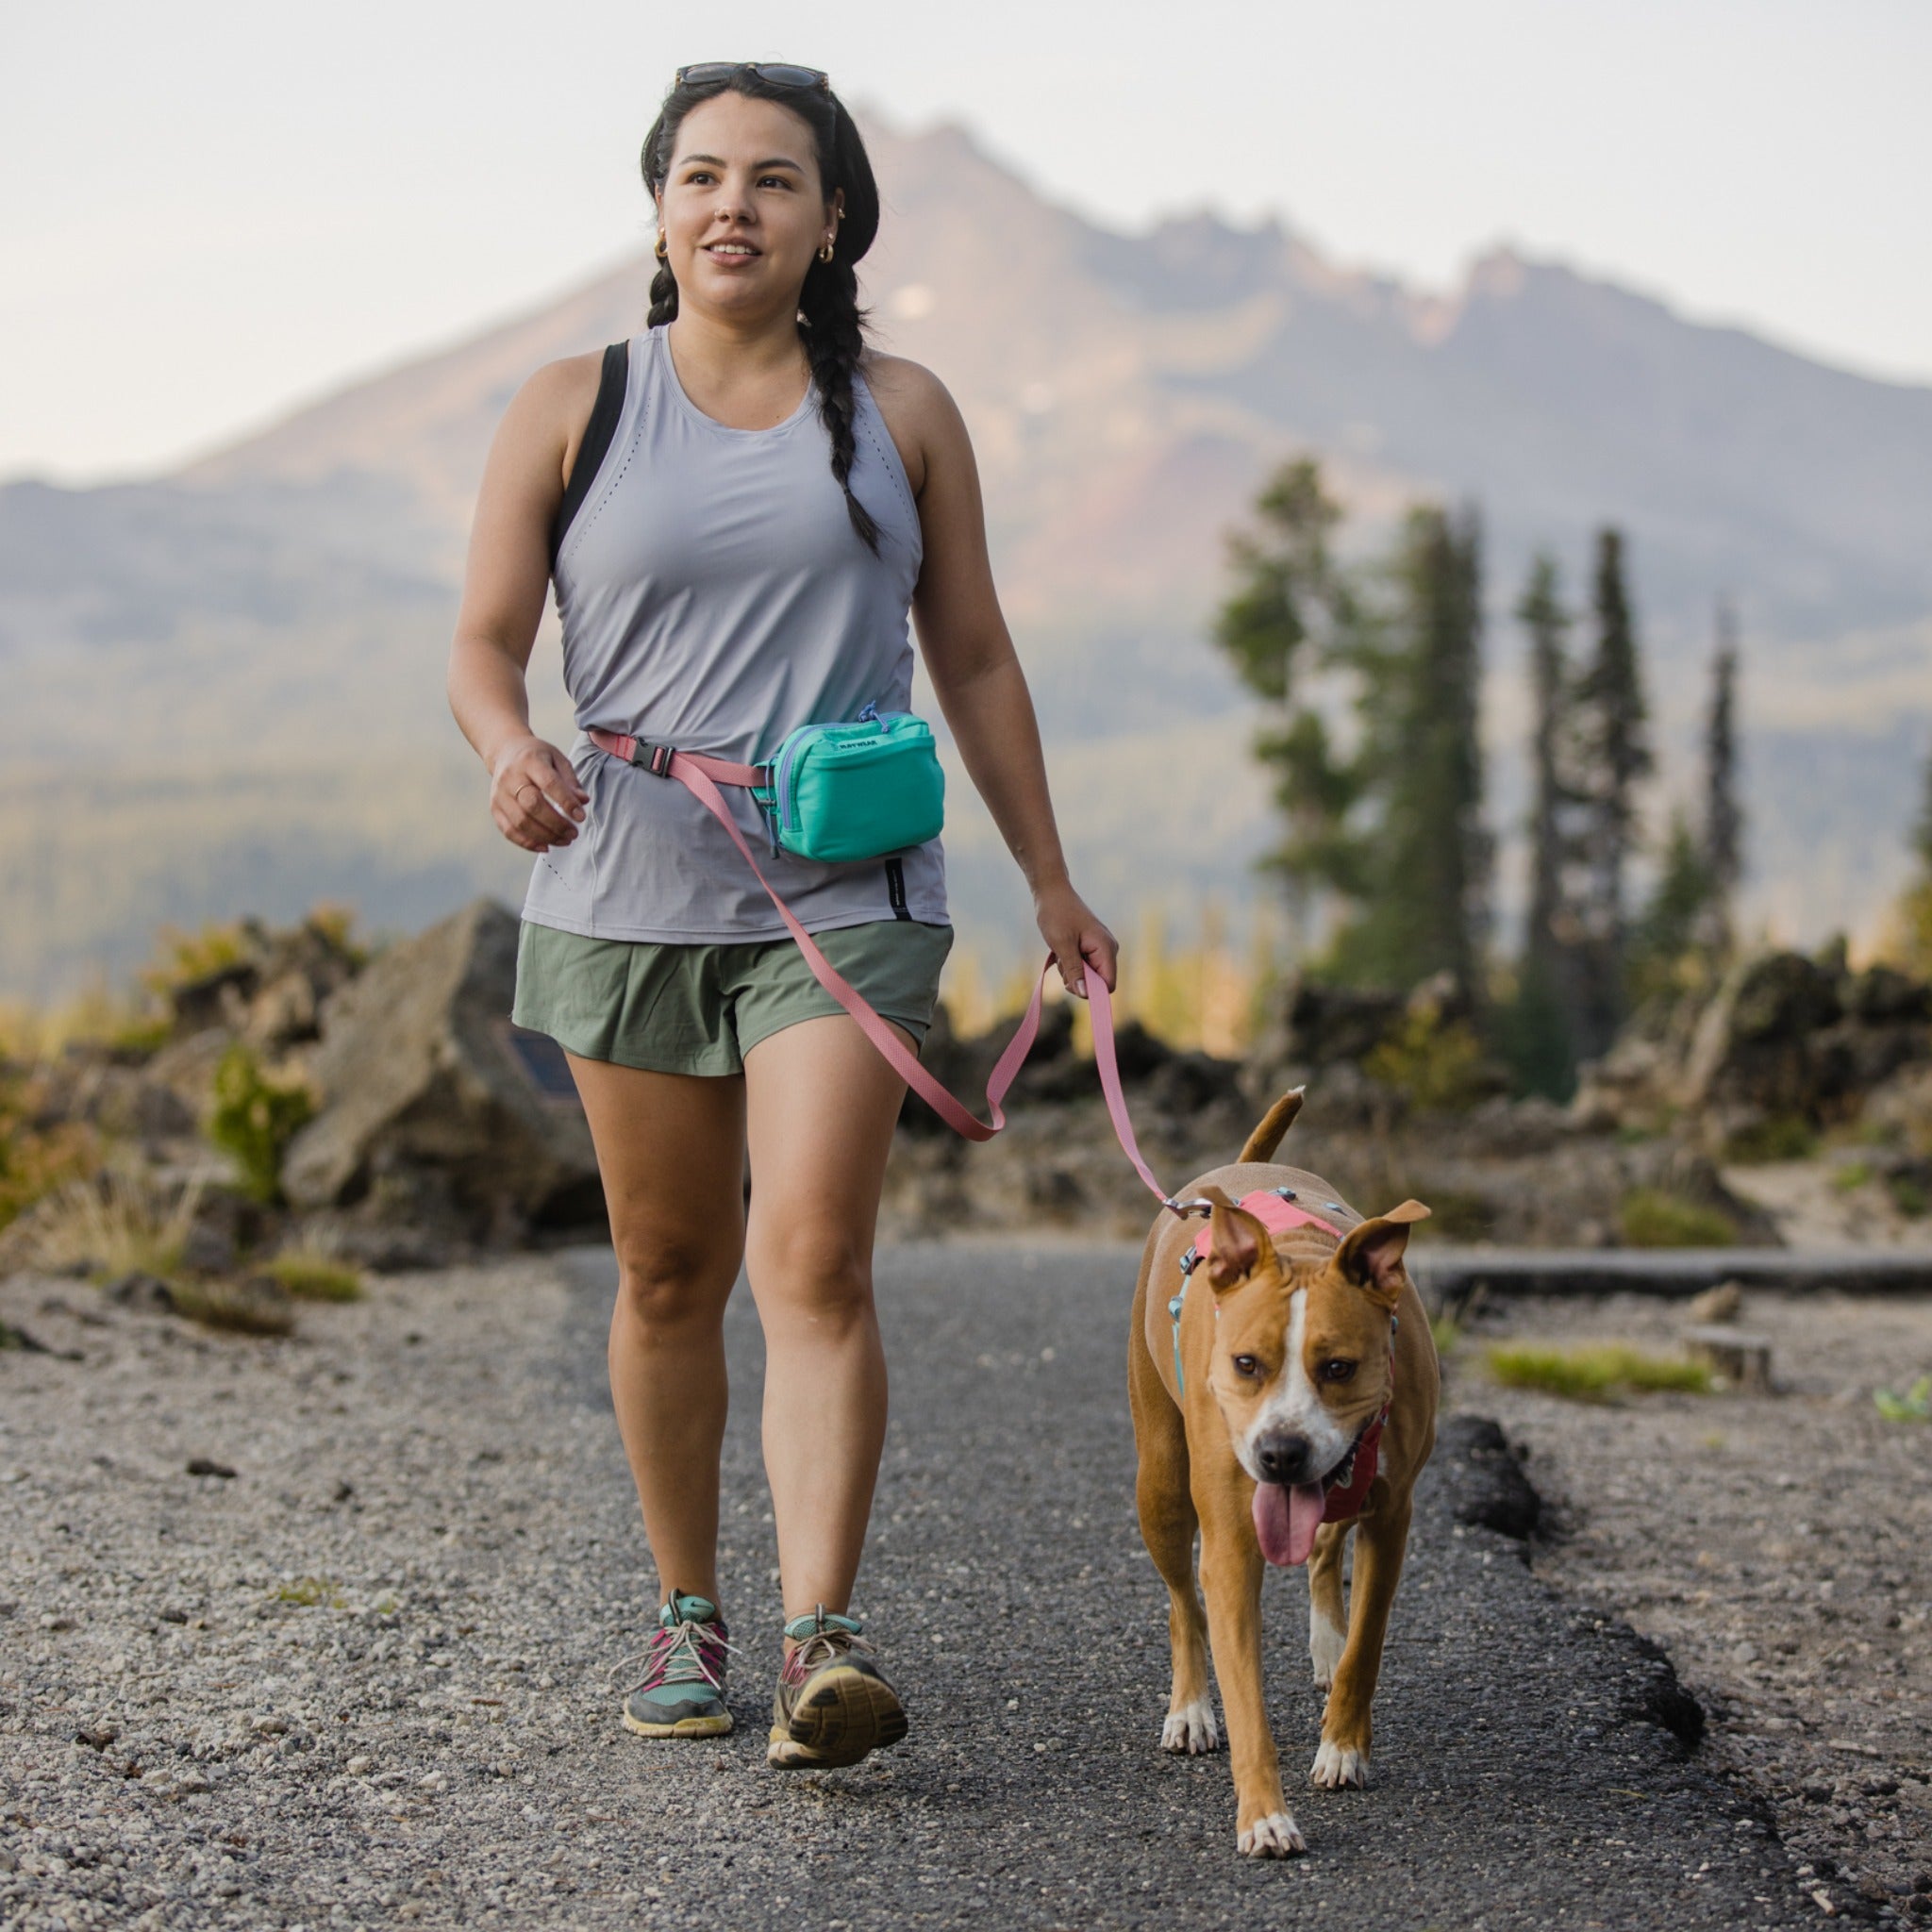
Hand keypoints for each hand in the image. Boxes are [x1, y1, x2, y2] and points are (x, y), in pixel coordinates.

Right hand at [490, 736, 588, 852]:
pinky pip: (509, 831)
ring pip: (520, 822)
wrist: (505, 752)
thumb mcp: (558, 759)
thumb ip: (571, 781)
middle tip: (574, 833)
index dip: (566, 802)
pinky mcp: (495, 808)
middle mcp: (511, 777)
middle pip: (532, 805)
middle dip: (556, 824)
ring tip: (565, 840)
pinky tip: (546, 846)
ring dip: (545, 836)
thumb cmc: (537, 757)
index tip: (580, 817)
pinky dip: (528, 843)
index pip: (549, 783)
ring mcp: (500, 794)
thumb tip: (583, 802)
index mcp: (530, 761)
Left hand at [1035, 880, 1116, 1000]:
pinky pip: (1083, 967)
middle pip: (1097, 982)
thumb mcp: (1062, 945)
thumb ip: (1075, 970)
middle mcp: (1108, 949)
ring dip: (1071, 971)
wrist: (1052, 893)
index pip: (1108, 984)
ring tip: (1061, 952)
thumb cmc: (1056, 914)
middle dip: (1077, 979)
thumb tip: (1084, 994)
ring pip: (1088, 976)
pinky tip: (1062, 951)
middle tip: (1062, 962)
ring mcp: (1100, 948)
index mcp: (1106, 948)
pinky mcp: (1091, 948)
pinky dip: (1070, 964)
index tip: (1071, 983)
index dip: (1091, 990)